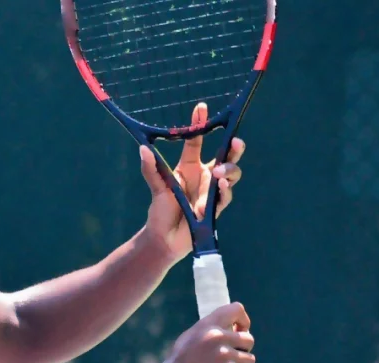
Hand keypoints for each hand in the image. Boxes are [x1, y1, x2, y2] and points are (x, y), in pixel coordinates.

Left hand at [139, 103, 245, 264]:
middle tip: (235, 141)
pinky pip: (225, 195)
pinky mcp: (216, 207)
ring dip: (229, 169)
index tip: (201, 108)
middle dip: (234, 147)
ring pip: (231, 173)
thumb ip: (150, 169)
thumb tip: (142, 149)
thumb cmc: (160, 211)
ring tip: (219, 172)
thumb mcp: (156, 188)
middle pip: (225, 155)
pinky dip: (224, 190)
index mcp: (189, 167)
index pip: (196, 141)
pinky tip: (220, 186)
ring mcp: (212, 190)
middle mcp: (204, 176)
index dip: (200, 125)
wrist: (164, 239)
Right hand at [155, 302, 255, 362]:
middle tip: (230, 359)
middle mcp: (217, 337)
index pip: (236, 310)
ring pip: (250, 359)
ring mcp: (225, 355)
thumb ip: (209, 331)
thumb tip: (234, 329)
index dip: (243, 321)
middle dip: (243, 350)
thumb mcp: (189, 338)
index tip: (239, 332)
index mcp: (207, 325)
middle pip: (249, 339)